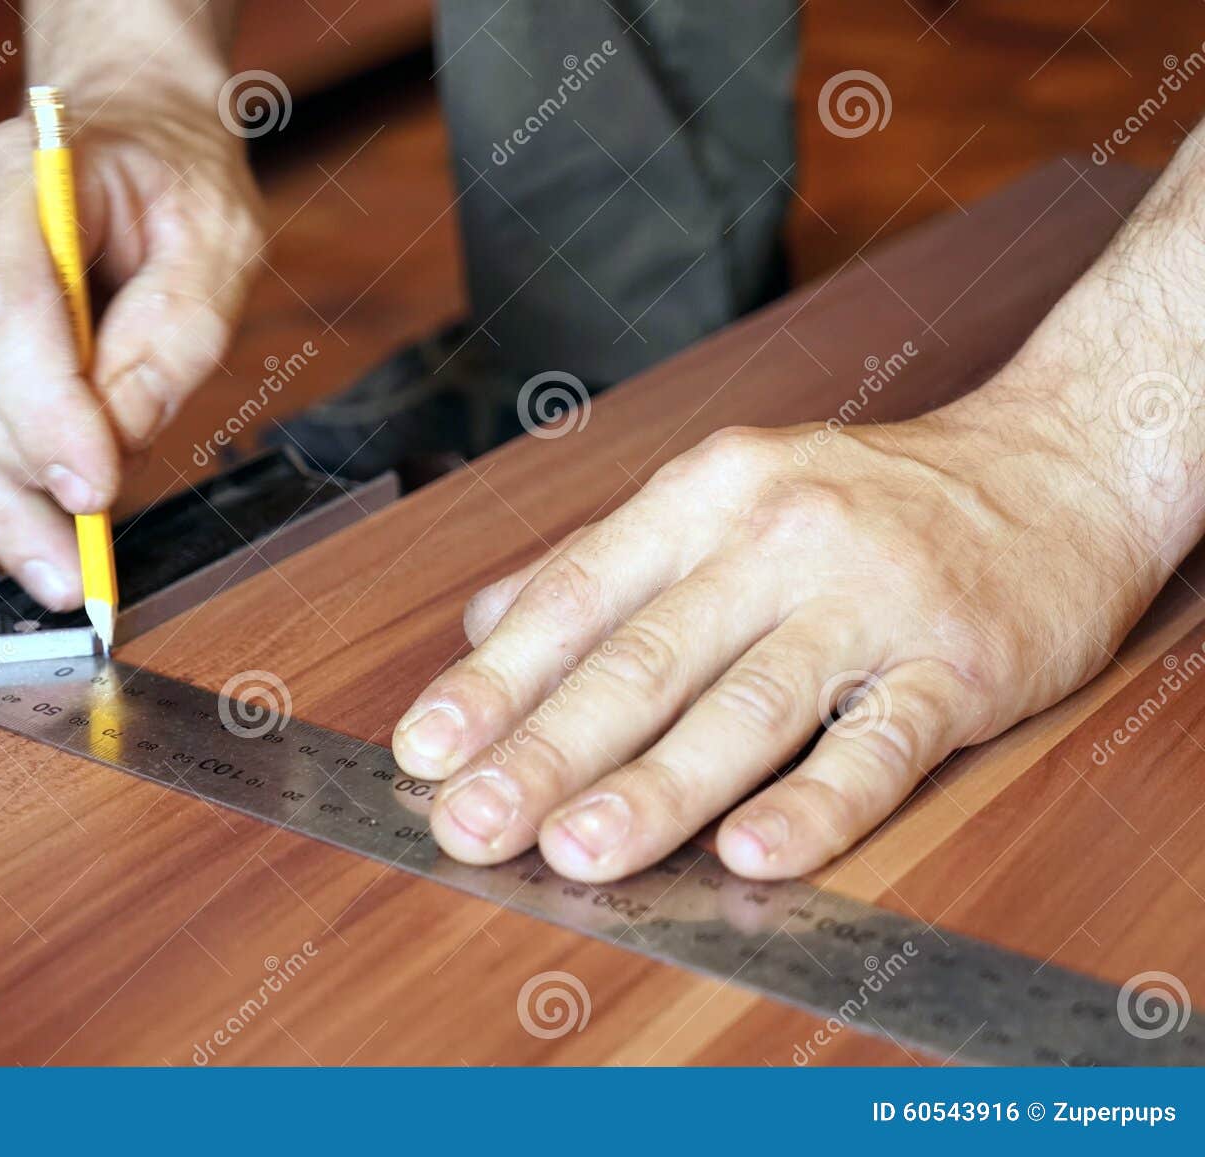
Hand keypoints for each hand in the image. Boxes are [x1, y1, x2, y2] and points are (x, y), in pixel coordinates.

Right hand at [0, 91, 262, 606]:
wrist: (124, 129)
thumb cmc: (173, 179)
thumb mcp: (217, 244)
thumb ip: (172, 339)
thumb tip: (119, 443)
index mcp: (16, 180)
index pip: (5, 309)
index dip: (43, 413)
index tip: (94, 491)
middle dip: (14, 489)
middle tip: (75, 571)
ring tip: (47, 579)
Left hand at [391, 387, 1166, 880]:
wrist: (1048, 471)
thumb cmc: (862, 501)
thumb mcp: (721, 496)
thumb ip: (600, 565)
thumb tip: (483, 629)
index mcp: (703, 497)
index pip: (577, 598)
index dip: (496, 683)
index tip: (427, 752)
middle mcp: (776, 539)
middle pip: (643, 660)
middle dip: (545, 751)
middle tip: (472, 824)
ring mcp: (870, 601)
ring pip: (746, 705)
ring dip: (656, 787)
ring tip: (578, 849)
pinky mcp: (958, 664)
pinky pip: (878, 743)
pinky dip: (815, 801)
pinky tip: (754, 852)